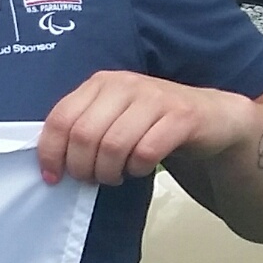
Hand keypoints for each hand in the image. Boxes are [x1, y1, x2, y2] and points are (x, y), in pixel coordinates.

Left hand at [38, 71, 256, 186]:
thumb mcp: (114, 117)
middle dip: (82, 168)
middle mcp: (126, 84)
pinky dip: (137, 169)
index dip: (51, 153)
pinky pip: (145, 152)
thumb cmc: (153, 123)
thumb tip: (49, 163)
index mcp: (101, 83)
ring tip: (116, 176)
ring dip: (109, 172)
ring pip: (113, 146)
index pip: (60, 119)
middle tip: (92, 179)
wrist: (214, 118)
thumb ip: (84, 129)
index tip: (53, 177)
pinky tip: (140, 169)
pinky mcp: (182, 116)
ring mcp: (155, 98)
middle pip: (84, 136)